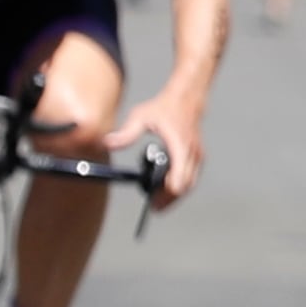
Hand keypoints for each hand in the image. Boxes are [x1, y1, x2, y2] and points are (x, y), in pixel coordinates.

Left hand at [111, 91, 203, 208]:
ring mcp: (197, 156)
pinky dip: (180, 186)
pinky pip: (191, 178)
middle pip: (185, 186)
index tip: (155, 201)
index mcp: (180, 145)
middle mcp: (192, 153)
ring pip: (190, 184)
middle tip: (153, 207)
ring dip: (175, 195)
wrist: (187, 99)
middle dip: (170, 198)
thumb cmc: (165, 108)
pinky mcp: (197, 157)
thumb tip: (108, 144)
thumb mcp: (142, 117)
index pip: (180, 176)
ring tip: (158, 202)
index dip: (169, 192)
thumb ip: (126, 133)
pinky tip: (166, 190)